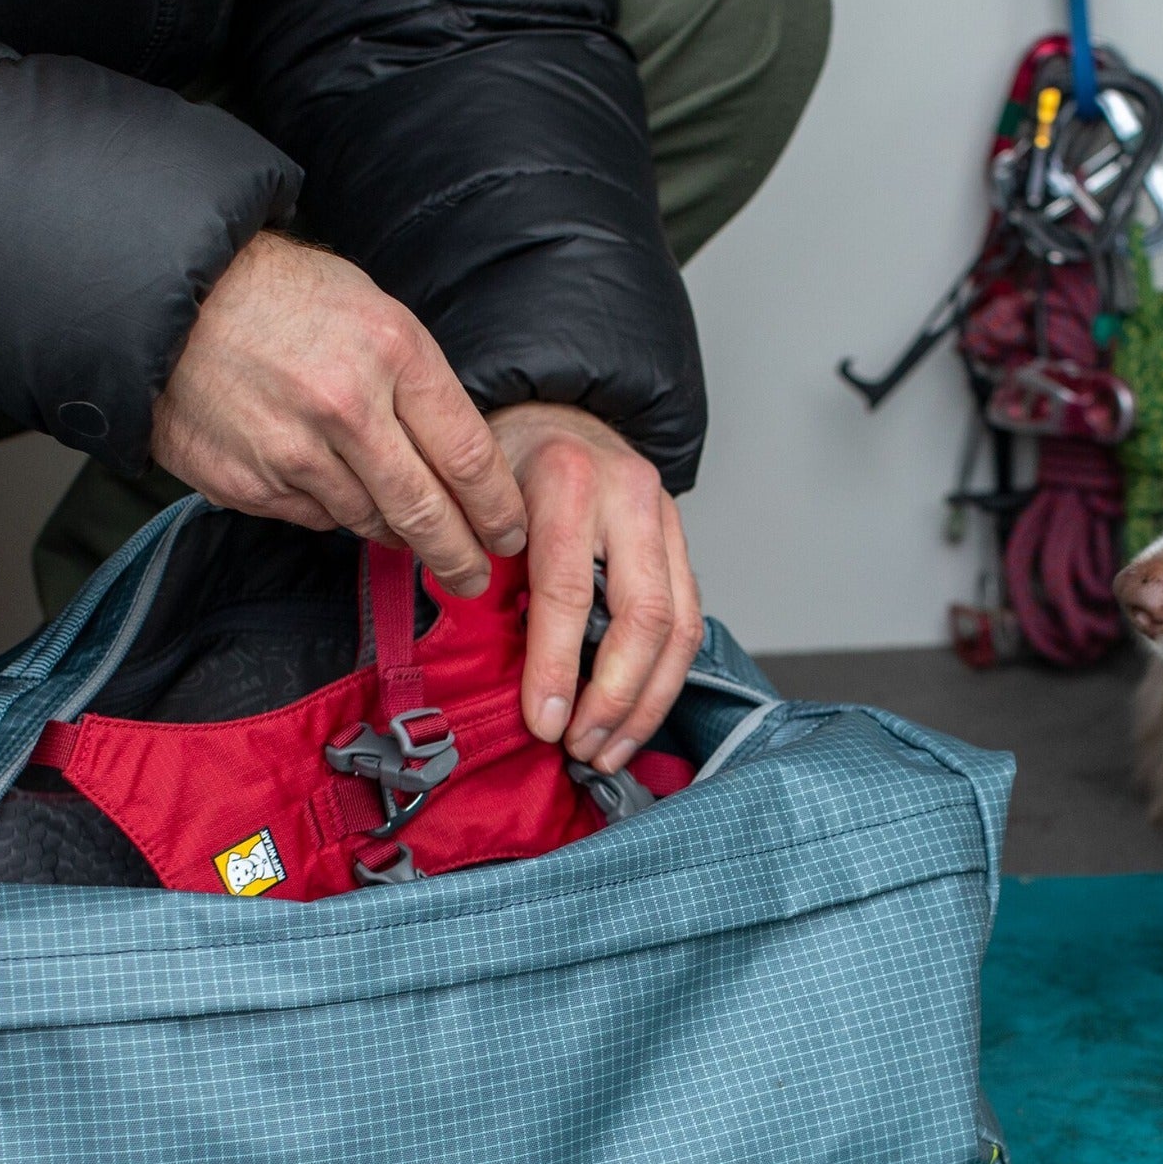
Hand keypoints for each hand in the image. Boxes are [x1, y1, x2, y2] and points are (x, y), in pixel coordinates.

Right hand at [150, 231, 525, 594]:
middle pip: (426, 512)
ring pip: (369, 523)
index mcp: (392, 352)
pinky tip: (320, 479)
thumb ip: (418, 390)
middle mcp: (347, 406)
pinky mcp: (249, 485)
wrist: (170, 296)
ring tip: (400, 526)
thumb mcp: (372, 314)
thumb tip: (462, 471)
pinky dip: (328, 509)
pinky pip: (313, 518)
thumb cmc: (284, 298)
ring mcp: (293, 452)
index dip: (498, 509)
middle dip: (459, 556)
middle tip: (474, 577)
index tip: (509, 534)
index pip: (468, 457)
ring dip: (392, 531)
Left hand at [489, 403, 703, 771]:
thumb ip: (480, 572)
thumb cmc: (505, 465)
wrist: (555, 415)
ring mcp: (668, 519)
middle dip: (615, 696)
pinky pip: (689, 624)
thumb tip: (485, 671)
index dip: (558, 667)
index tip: (544, 723)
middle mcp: (630, 495)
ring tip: (609, 749)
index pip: (569, 591)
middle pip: (644, 615)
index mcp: (568, 480)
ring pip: (681, 628)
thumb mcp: (473, 503)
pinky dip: (663, 682)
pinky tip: (632, 719)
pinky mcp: (684, 544)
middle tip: (581, 746)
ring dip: (648, 703)